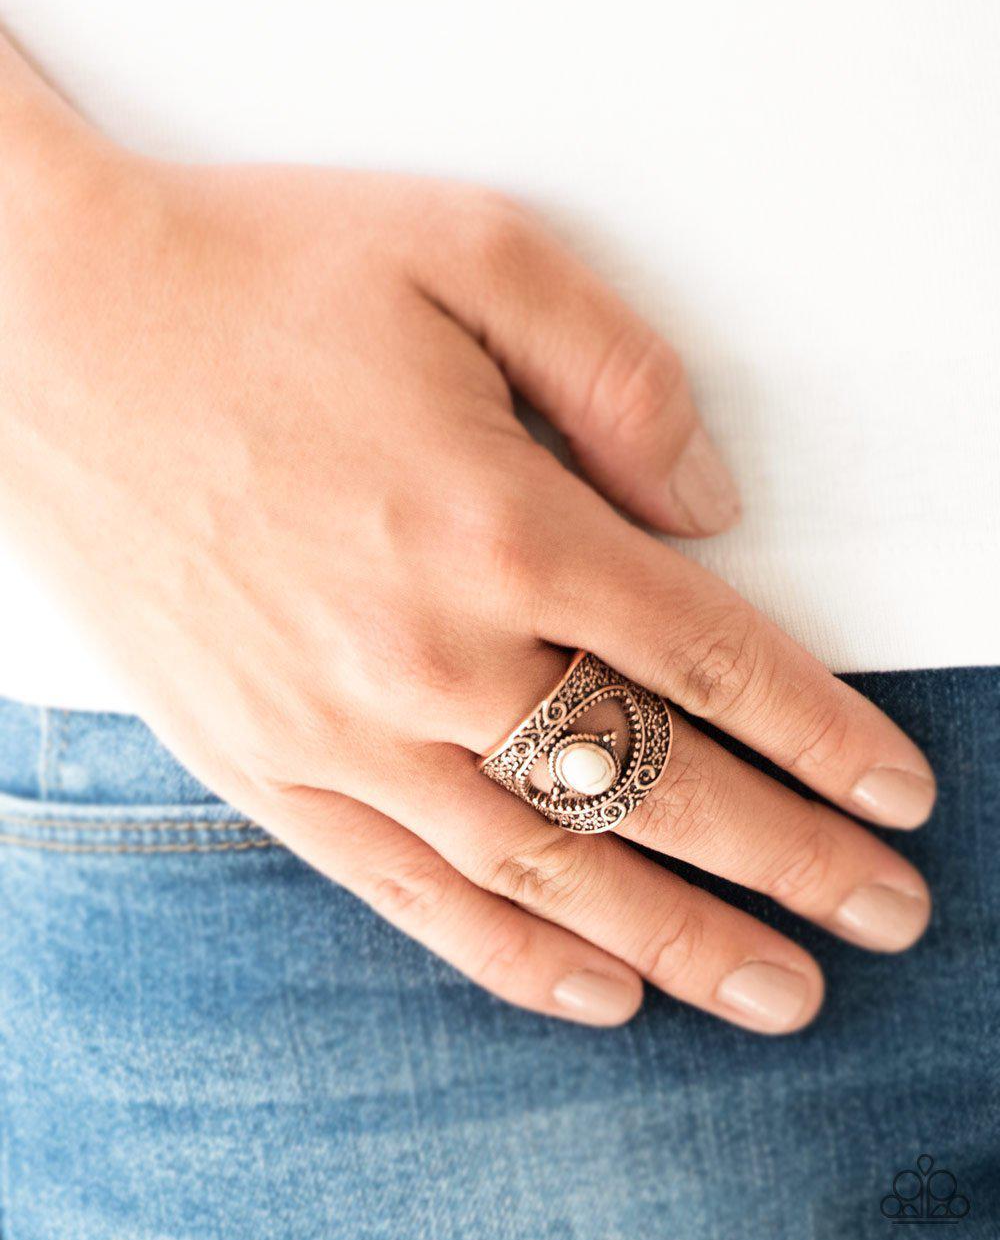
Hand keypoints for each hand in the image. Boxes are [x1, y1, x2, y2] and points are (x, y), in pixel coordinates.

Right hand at [0, 53, 934, 1032]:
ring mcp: (340, 728)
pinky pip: (413, 893)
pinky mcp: (263, 764)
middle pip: (659, 789)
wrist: (53, 328)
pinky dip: (516, 955)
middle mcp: (429, 652)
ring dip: (682, 943)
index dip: (826, 739)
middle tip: (886, 916)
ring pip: (551, 870)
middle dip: (794, 863)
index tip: (898, 795)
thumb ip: (621, 374)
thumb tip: (709, 507)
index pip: (715, 665)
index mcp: (500, 522)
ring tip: (779, 993)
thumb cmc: (258, 275)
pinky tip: (595, 989)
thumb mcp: (472, 246)